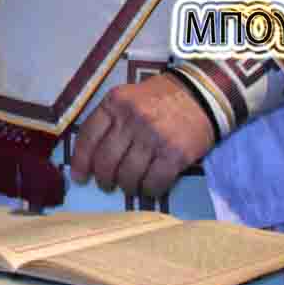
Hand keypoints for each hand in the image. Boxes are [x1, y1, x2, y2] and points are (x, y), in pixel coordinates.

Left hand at [68, 73, 215, 197]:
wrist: (203, 93)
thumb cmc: (161, 97)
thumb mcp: (129, 96)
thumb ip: (111, 119)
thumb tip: (92, 155)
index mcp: (116, 102)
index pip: (88, 136)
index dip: (80, 161)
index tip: (79, 176)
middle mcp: (131, 119)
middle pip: (106, 161)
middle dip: (103, 179)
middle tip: (107, 185)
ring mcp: (153, 137)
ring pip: (128, 175)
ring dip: (127, 186)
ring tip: (130, 186)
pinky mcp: (174, 154)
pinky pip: (154, 182)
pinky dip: (149, 191)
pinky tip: (149, 188)